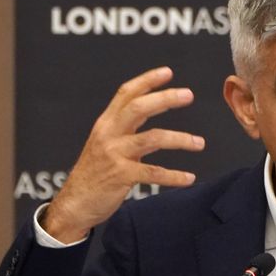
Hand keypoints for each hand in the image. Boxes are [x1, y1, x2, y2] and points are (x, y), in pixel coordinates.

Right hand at [42, 66, 204, 241]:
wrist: (75, 203)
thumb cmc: (94, 173)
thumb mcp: (106, 143)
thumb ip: (127, 127)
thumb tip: (151, 107)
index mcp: (106, 124)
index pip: (126, 94)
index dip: (146, 81)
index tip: (167, 72)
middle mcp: (109, 134)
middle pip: (138, 108)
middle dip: (165, 99)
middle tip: (188, 94)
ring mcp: (114, 154)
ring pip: (152, 138)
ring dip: (180, 139)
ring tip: (200, 143)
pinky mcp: (120, 176)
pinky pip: (153, 172)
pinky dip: (174, 176)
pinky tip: (189, 178)